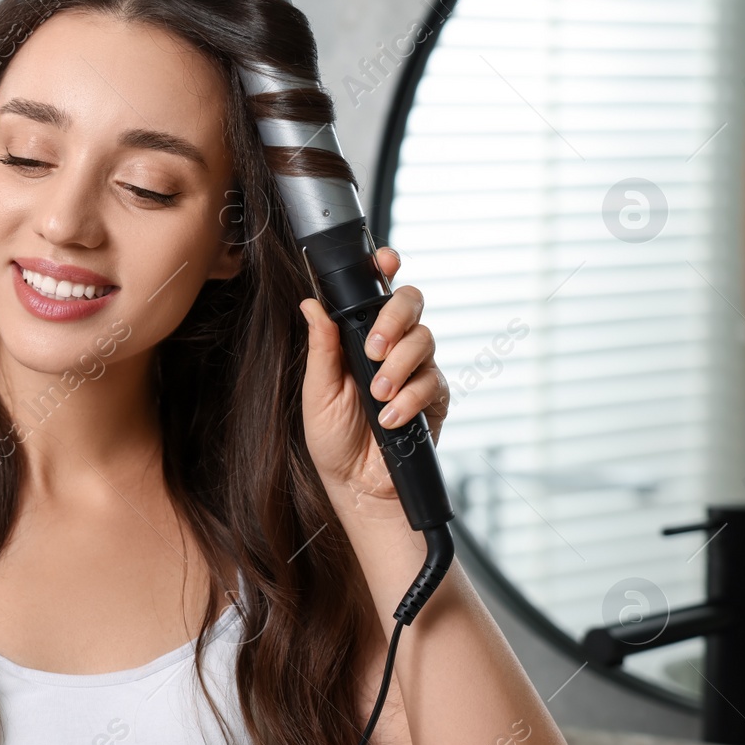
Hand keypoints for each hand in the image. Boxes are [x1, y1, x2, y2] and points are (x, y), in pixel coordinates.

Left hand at [299, 246, 448, 509]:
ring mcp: (416, 369)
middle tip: (375, 349)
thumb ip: (321, 347)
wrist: (355, 484)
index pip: (377, 292)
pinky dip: (410, 399)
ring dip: (400, 367)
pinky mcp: (434, 398)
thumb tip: (310, 304)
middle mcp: (392, 347)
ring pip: (424, 340)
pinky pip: (433, 382)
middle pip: (411, 303)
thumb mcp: (317, 391)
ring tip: (377, 396)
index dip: (385, 268)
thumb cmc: (332, 437)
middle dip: (394, 320)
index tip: (385, 260)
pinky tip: (390, 418)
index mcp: (360, 338)